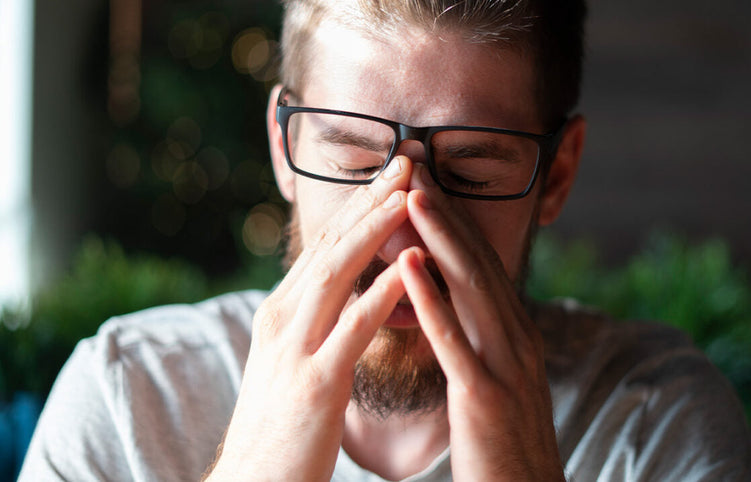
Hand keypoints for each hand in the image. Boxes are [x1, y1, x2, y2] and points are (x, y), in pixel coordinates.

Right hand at [205, 158, 411, 480]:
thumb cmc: (282, 422)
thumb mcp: (293, 357)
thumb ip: (316, 318)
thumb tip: (343, 286)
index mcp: (283, 310)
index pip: (326, 244)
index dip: (359, 204)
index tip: (393, 172)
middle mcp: (284, 317)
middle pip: (331, 245)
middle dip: (370, 199)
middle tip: (407, 160)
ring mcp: (296, 348)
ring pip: (336, 274)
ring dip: (373, 231)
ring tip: (407, 196)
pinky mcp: (315, 383)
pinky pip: (350, 331)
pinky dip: (378, 296)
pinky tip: (403, 273)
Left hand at [398, 165, 564, 480]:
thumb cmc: (501, 441)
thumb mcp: (494, 377)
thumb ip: (477, 336)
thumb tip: (451, 301)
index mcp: (514, 332)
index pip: (480, 263)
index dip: (453, 219)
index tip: (424, 181)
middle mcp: (516, 338)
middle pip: (477, 262)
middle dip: (446, 212)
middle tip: (415, 167)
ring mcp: (505, 365)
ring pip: (471, 289)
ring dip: (440, 239)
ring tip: (411, 197)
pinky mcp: (486, 398)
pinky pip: (455, 342)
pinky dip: (432, 300)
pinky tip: (409, 266)